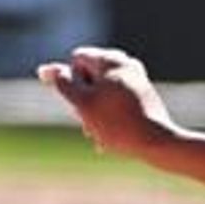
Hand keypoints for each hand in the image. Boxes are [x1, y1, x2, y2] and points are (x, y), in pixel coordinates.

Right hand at [39, 47, 180, 161]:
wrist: (158, 144)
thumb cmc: (118, 124)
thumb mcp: (83, 103)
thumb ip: (62, 84)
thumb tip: (46, 70)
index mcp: (112, 59)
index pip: (76, 59)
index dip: (73, 81)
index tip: (84, 100)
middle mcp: (127, 64)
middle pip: (89, 76)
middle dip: (84, 99)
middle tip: (91, 122)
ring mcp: (137, 80)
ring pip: (101, 92)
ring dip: (95, 112)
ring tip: (100, 134)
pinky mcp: (143, 97)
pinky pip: (116, 102)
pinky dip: (110, 117)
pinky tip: (109, 138)